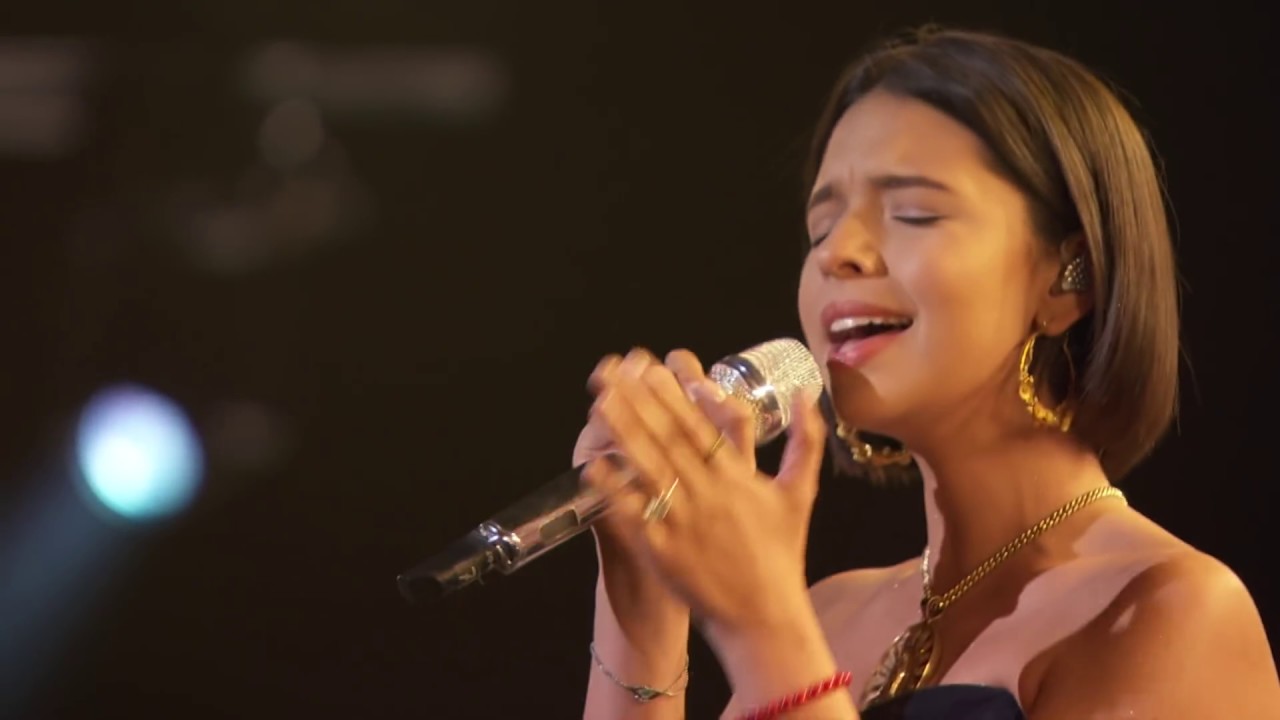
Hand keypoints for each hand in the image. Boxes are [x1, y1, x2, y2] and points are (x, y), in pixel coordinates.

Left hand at [582, 347, 826, 640]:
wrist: (764, 616)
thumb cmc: (781, 554)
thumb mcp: (799, 493)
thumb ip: (806, 441)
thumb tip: (810, 394)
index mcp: (737, 477)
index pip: (699, 426)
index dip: (672, 395)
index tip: (651, 367)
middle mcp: (708, 494)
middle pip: (667, 438)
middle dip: (637, 401)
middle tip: (610, 371)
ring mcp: (683, 522)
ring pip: (647, 468)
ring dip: (621, 433)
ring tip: (599, 403)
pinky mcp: (663, 551)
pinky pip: (632, 514)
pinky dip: (612, 489)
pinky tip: (592, 465)